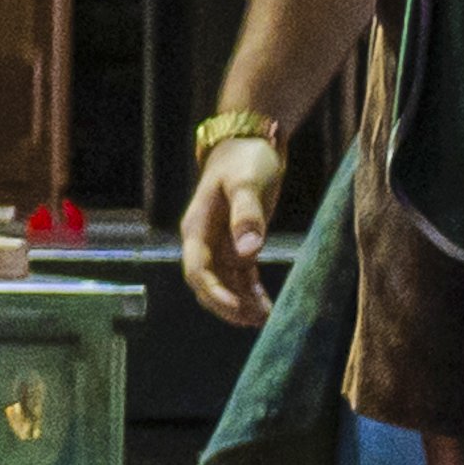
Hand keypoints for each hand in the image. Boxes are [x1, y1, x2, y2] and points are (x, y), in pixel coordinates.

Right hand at [176, 124, 279, 324]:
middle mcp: (204, 240)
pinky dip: (251, 294)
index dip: (213, 292)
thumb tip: (249, 252)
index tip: (235, 308)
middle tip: (252, 321)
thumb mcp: (248, 184)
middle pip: (206, 283)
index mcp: (197, 228)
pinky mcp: (238, 245)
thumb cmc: (246, 160)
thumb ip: (248, 216)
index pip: (196, 269)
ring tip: (265, 319)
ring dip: (240, 303)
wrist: (249, 143)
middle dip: (226, 305)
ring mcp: (220, 244)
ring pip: (224, 284)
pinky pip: (240, 277)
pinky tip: (266, 308)